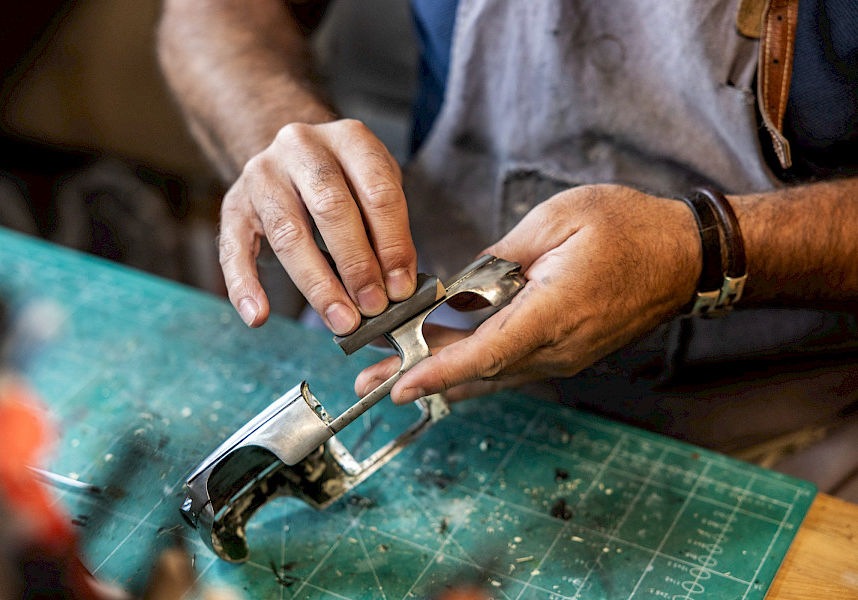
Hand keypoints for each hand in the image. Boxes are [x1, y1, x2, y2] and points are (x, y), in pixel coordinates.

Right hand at [218, 119, 416, 332]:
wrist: (295, 153)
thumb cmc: (346, 178)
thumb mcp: (375, 186)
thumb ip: (387, 228)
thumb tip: (397, 285)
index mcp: (349, 138)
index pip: (377, 192)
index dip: (392, 244)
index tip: (400, 287)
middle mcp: (301, 147)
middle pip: (330, 208)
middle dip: (356, 265)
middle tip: (373, 306)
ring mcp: (262, 173)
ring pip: (288, 232)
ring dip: (318, 284)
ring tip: (341, 319)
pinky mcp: (234, 203)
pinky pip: (234, 248)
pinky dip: (244, 285)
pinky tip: (258, 316)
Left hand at [355, 184, 701, 403]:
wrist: (685, 256)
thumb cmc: (627, 228)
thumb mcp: (555, 222)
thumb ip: (499, 259)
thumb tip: (459, 289)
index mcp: (554, 312)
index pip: (486, 351)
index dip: (439, 372)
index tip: (399, 387)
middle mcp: (558, 347)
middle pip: (479, 372)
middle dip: (421, 379)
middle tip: (370, 384)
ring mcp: (564, 356)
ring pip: (492, 375)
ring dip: (442, 376)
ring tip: (393, 377)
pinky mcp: (566, 353)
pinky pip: (511, 367)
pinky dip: (472, 367)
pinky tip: (444, 365)